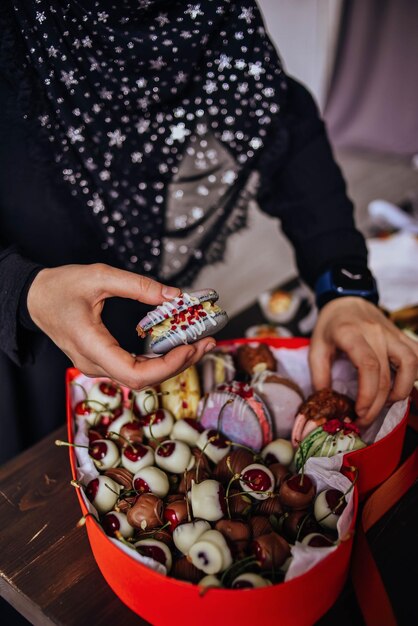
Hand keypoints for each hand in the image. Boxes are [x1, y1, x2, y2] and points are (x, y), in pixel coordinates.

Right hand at [27, 263, 215, 388]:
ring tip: (199, 343)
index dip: (167, 366)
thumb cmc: (60, 287)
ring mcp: (97, 365)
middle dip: (179, 364)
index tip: (190, 347)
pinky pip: (135, 368)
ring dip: (172, 364)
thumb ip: (139, 286)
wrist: (35, 298)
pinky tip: (178, 346)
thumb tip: (175, 295)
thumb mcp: (99, 276)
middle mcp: (94, 364)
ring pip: (141, 378)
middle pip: (144, 380)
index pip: (134, 374)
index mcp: (91, 346)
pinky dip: (159, 360)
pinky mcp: (103, 361)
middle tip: (207, 342)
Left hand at [309, 297, 417, 426]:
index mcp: (350, 333)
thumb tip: (327, 403)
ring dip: (401, 391)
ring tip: (384, 403)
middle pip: (386, 374)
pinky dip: (414, 375)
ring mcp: (392, 333)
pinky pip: (417, 356)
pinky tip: (400, 387)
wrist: (347, 299)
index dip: (367, 394)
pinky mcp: (402, 336)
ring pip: (411, 364)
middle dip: (376, 405)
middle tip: (364, 420)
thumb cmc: (330, 326)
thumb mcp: (315, 347)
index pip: (368, 366)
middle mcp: (375, 332)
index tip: (358, 412)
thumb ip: (319, 375)